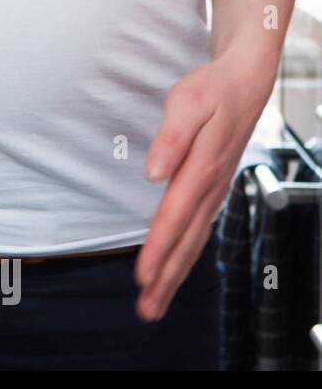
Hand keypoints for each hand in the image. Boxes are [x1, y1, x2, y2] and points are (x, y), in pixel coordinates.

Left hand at [135, 45, 277, 320]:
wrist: (245, 79)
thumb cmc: (213, 89)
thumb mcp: (186, 103)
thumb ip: (171, 139)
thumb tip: (154, 173)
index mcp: (200, 169)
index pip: (174, 217)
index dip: (158, 249)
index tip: (143, 277)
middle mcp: (210, 186)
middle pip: (186, 240)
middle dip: (166, 277)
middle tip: (147, 310)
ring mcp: (214, 189)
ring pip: (194, 238)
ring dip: (175, 271)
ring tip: (156, 300)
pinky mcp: (213, 186)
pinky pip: (198, 228)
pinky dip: (185, 251)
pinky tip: (176, 267)